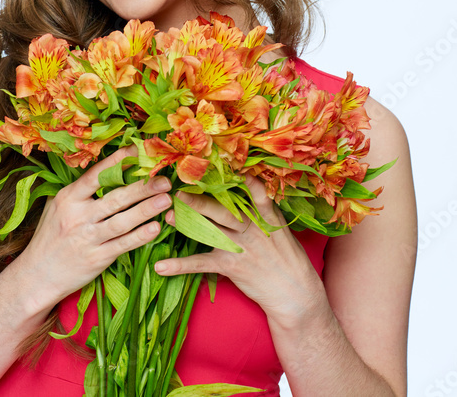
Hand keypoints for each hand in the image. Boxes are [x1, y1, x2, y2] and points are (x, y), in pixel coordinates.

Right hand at [12, 145, 172, 311]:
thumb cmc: (50, 239)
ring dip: (146, 210)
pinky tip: (156, 228)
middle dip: (143, 187)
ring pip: (122, 221)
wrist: (36, 276)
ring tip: (167, 199)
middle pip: (115, 197)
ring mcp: (87, 238)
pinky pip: (122, 245)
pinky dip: (140, 237)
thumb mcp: (56, 208)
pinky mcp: (96, 258)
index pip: (97, 175)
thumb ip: (78, 191)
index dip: (119, 161)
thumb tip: (103, 169)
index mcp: (68, 199)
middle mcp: (78, 216)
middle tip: (165, 179)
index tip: (140, 150)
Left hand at [153, 175, 325, 325]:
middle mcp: (251, 228)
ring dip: (187, 225)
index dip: (238, 178)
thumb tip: (249, 185)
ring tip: (168, 217)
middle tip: (180, 191)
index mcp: (266, 214)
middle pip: (222, 210)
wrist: (295, 292)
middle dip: (200, 201)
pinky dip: (180, 266)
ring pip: (209, 231)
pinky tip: (161, 266)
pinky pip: (201, 264)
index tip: (221, 163)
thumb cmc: (287, 257)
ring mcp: (240, 247)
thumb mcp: (280, 228)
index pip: (253, 191)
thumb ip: (264, 209)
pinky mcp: (231, 266)